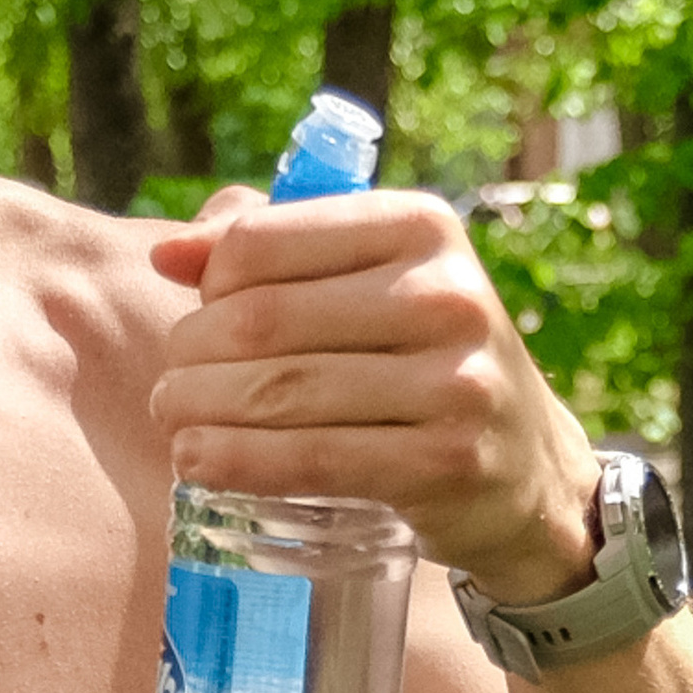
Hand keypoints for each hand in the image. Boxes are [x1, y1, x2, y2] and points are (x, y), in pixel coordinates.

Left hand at [148, 187, 601, 601]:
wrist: (525, 465)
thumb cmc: (418, 361)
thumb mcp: (366, 284)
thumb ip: (270, 252)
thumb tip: (167, 251)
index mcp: (421, 227)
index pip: (263, 242)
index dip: (206, 286)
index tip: (198, 320)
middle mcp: (446, 294)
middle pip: (261, 321)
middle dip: (190, 359)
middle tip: (170, 388)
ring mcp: (455, 381)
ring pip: (278, 392)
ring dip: (199, 412)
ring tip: (176, 424)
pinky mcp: (447, 462)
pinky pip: (311, 460)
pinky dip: (236, 462)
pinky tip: (198, 463)